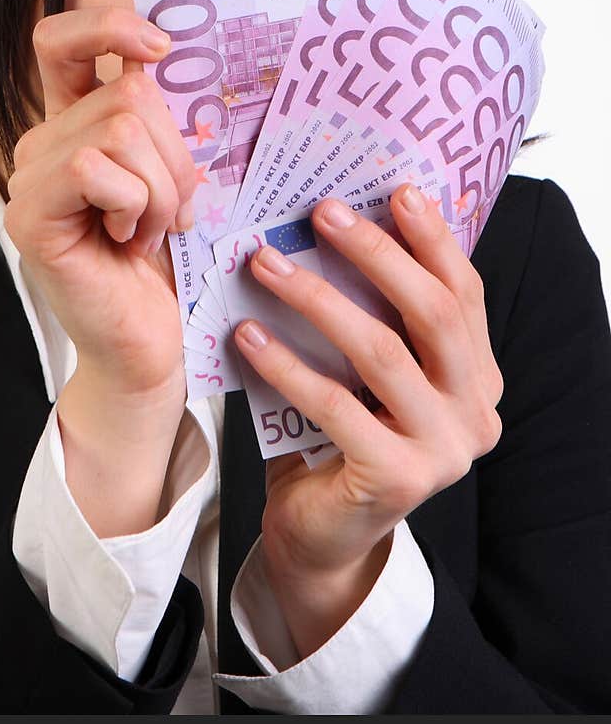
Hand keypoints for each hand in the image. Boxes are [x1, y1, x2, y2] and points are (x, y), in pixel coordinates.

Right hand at [5, 6, 198, 397]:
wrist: (147, 344)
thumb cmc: (164, 264)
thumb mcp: (172, 177)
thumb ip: (161, 124)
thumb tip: (172, 62)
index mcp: (74, 126)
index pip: (60, 41)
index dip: (106, 26)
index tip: (159, 48)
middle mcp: (43, 144)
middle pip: (126, 92)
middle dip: (174, 154)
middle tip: (171, 210)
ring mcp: (29, 179)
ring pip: (120, 129)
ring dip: (160, 187)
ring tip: (149, 230)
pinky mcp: (31, 216)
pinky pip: (96, 168)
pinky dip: (134, 204)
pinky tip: (127, 241)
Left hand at [233, 183, 502, 654]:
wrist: (322, 533)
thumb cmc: (339, 435)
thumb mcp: (367, 371)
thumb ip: (375, 316)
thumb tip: (334, 223)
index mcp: (477, 376)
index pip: (463, 293)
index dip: (432, 240)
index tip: (396, 190)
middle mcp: (476, 412)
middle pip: (434, 314)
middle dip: (378, 253)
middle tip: (322, 211)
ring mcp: (444, 451)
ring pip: (382, 353)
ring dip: (318, 299)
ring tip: (264, 262)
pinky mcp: (399, 480)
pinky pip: (335, 406)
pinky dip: (287, 365)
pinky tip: (247, 334)